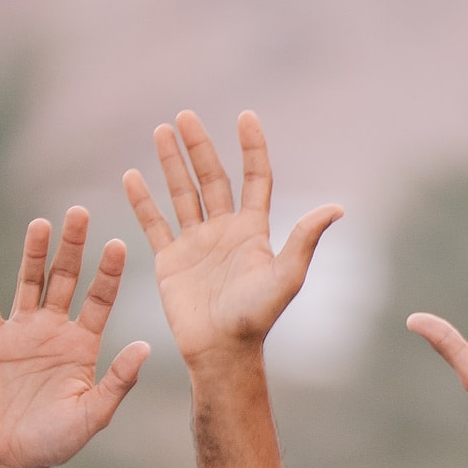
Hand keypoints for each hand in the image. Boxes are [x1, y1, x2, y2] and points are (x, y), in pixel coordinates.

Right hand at [0, 208, 147, 467]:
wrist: (8, 460)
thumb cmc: (55, 443)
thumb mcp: (93, 414)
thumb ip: (118, 381)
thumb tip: (148, 347)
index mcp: (84, 344)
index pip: (100, 298)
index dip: (108, 272)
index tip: (118, 243)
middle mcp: (54, 330)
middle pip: (65, 278)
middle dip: (73, 247)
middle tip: (79, 212)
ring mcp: (20, 332)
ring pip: (28, 282)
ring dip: (34, 253)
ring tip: (41, 223)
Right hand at [123, 110, 341, 362]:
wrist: (222, 351)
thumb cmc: (257, 318)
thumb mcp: (286, 277)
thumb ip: (305, 240)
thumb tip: (336, 208)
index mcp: (253, 230)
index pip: (254, 178)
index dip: (251, 148)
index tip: (245, 117)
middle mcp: (225, 231)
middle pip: (212, 178)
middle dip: (199, 147)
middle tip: (184, 116)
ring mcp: (196, 243)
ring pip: (182, 193)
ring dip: (171, 163)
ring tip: (161, 131)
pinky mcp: (171, 259)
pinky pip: (154, 223)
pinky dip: (142, 201)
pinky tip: (131, 176)